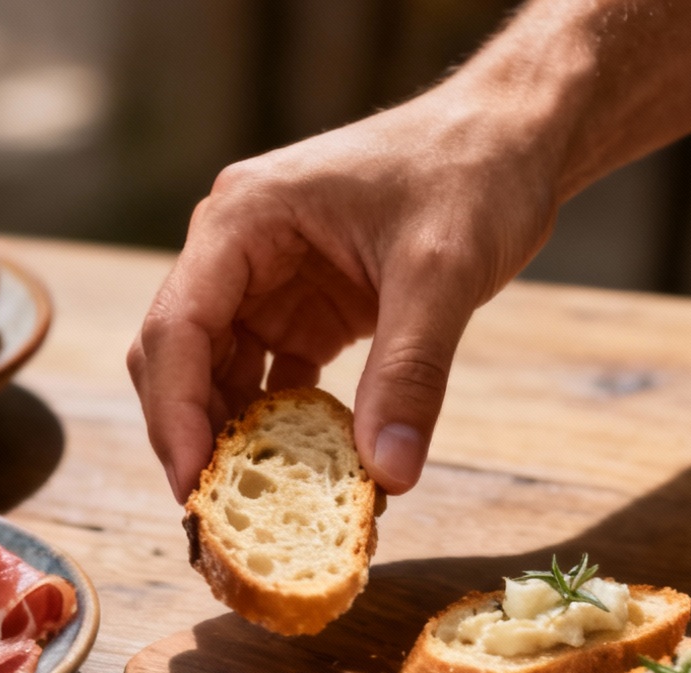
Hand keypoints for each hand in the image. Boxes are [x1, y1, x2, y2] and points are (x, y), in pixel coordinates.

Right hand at [127, 82, 562, 498]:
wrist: (514, 139)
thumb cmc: (472, 174)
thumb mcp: (442, 273)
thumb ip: (410, 373)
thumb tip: (388, 474)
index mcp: (244, 220)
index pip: (178, 327)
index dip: (176, 414)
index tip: (196, 487)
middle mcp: (238, 249)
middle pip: (180, 357)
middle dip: (193, 434)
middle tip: (218, 515)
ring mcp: (268, 281)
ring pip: (220, 375)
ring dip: (235, 438)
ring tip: (261, 506)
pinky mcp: (305, 308)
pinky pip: (272, 379)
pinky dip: (281, 427)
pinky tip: (307, 472)